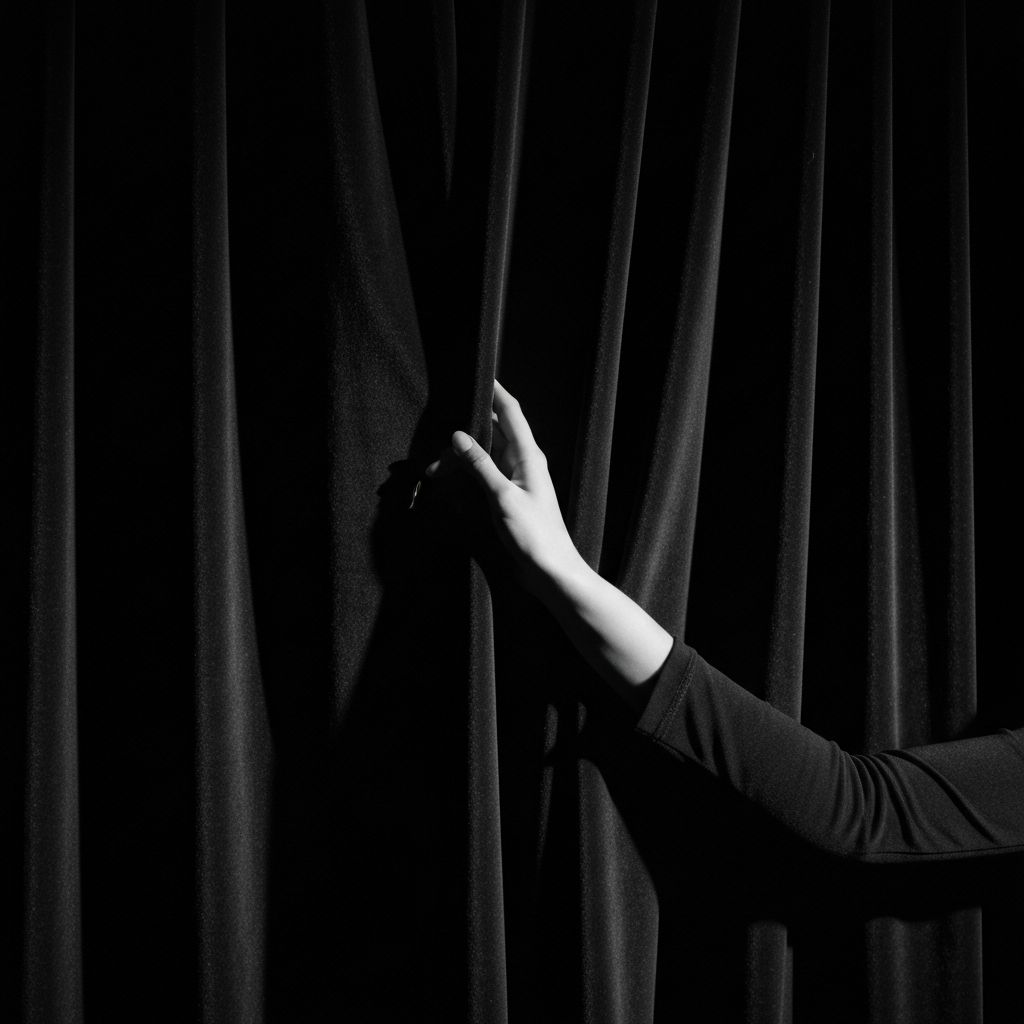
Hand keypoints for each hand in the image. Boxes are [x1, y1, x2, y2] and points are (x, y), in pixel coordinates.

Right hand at [425, 378, 586, 599]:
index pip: (510, 411)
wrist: (550, 571)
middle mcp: (523, 463)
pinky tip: (448, 476)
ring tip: (431, 464)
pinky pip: (484, 475)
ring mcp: (515, 480)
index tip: (476, 372)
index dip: (494, 390)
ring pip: (484, 455)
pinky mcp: (507, 498)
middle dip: (467, 425)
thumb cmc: (535, 535)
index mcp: (529, 455)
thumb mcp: (503, 497)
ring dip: (461, 455)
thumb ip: (480, 465)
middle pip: (493, 431)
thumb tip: (458, 435)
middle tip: (439, 419)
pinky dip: (466, 473)